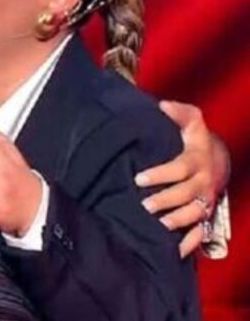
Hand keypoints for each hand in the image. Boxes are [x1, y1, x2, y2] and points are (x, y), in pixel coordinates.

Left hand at [136, 100, 228, 256]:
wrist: (216, 160)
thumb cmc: (195, 140)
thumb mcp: (191, 122)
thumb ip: (179, 112)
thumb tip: (162, 105)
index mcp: (198, 160)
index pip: (180, 168)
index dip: (160, 174)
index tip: (139, 178)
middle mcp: (204, 183)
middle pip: (187, 195)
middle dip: (166, 200)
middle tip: (145, 206)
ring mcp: (205, 201)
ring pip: (195, 214)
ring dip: (177, 221)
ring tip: (158, 225)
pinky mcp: (205, 214)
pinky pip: (201, 232)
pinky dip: (189, 243)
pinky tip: (174, 252)